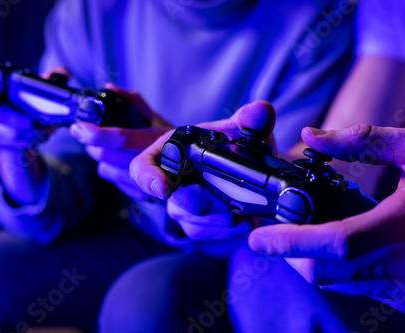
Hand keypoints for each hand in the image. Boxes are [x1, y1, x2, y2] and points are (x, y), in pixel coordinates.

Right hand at [0, 67, 68, 203]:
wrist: (22, 116)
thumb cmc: (25, 94)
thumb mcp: (37, 82)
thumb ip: (52, 75)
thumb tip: (64, 73)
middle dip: (16, 119)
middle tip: (31, 121)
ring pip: (6, 133)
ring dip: (27, 133)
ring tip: (43, 130)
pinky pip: (10, 145)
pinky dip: (28, 141)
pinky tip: (39, 137)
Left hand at [69, 84, 171, 199]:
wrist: (191, 170)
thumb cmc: (170, 141)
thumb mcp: (155, 118)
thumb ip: (133, 102)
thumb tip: (110, 89)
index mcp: (155, 139)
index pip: (122, 138)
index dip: (97, 134)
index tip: (79, 128)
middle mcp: (152, 162)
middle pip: (106, 155)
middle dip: (93, 143)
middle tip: (89, 134)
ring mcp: (146, 182)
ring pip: (105, 168)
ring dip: (102, 157)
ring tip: (109, 148)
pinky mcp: (141, 195)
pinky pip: (113, 179)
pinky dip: (111, 169)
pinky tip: (119, 162)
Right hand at [130, 100, 275, 239]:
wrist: (247, 168)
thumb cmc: (234, 146)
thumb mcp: (243, 130)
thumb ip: (250, 119)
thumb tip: (261, 111)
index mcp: (171, 152)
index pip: (143, 168)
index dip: (148, 179)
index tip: (165, 188)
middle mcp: (170, 183)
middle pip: (181, 203)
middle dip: (212, 202)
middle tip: (238, 197)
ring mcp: (181, 209)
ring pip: (198, 225)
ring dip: (226, 219)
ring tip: (248, 206)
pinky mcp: (196, 229)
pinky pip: (209, 238)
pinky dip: (232, 231)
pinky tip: (247, 219)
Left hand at [249, 125, 404, 312]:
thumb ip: (361, 142)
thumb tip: (310, 137)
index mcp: (403, 227)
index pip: (332, 245)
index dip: (288, 243)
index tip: (258, 238)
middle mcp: (403, 269)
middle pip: (323, 271)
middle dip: (291, 253)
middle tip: (276, 231)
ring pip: (336, 284)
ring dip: (311, 262)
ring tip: (305, 234)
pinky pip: (356, 290)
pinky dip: (337, 270)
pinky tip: (339, 246)